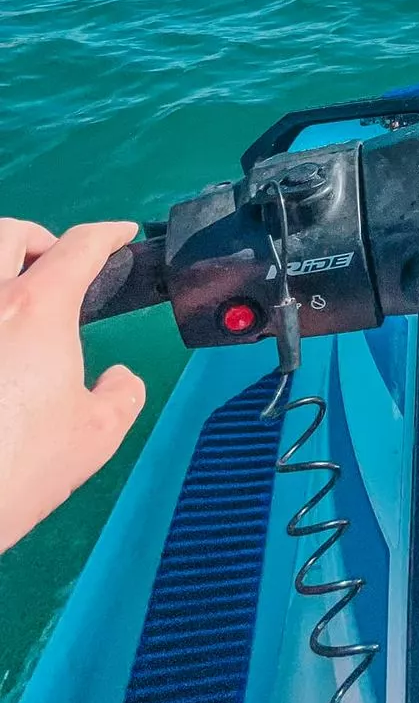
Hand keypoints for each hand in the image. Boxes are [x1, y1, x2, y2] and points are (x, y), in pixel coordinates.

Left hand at [0, 218, 146, 553]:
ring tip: (17, 300)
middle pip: (9, 233)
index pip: (79, 247)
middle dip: (39, 239)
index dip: (107, 235)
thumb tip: (117, 379)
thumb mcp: (97, 436)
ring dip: (3, 267)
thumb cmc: (16, 468)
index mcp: (36, 309)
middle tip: (56, 268)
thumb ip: (121, 394)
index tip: (119, 236)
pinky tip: (1, 346)